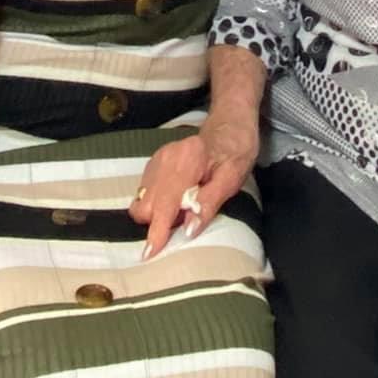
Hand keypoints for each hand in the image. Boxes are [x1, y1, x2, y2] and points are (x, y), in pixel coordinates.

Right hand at [127, 116, 257, 257]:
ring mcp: (157, 160)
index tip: (149, 253)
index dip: (157, 230)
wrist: (230, 124)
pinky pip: (145, 191)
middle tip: (182, 223)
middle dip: (156, 223)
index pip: (165, 203)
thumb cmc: (236, 151)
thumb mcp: (232, 178)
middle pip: (146, 205)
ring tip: (181, 212)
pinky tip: (176, 201)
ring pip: (141, 200)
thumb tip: (189, 231)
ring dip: (155, 214)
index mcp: (185, 163)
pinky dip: (155, 203)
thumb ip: (209, 202)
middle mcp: (165, 160)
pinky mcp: (154, 163)